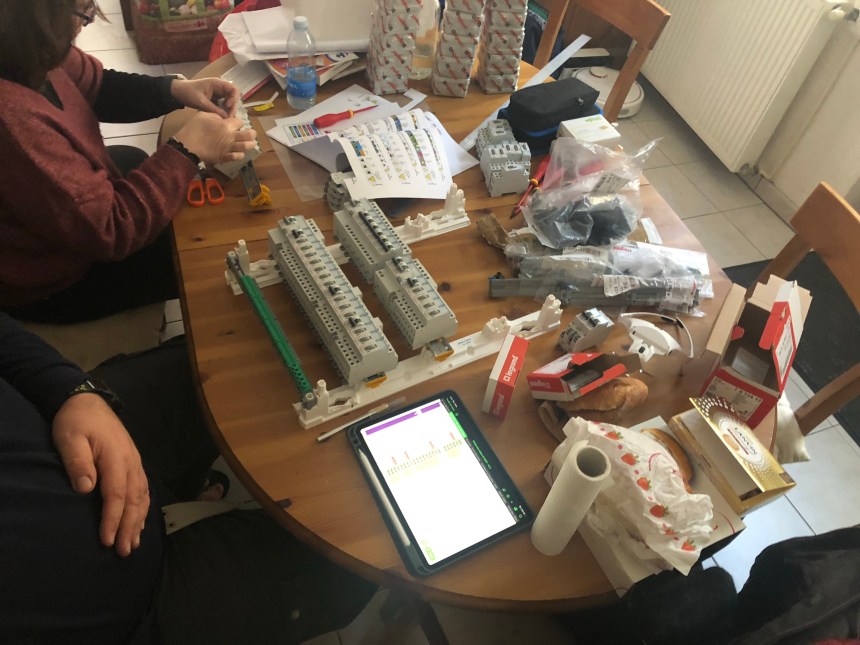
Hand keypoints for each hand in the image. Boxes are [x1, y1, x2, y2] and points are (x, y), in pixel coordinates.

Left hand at [52, 393, 149, 556]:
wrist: (89, 402)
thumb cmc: (76, 422)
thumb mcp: (69, 438)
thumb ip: (78, 462)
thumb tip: (86, 488)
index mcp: (116, 458)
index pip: (116, 495)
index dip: (112, 519)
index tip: (107, 540)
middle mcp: (131, 463)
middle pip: (134, 500)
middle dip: (129, 527)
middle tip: (124, 552)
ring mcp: (135, 463)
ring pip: (142, 496)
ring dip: (139, 521)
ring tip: (134, 543)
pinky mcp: (134, 463)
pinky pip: (144, 489)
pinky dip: (143, 508)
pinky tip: (141, 522)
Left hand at [170, 77, 239, 117]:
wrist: (178, 92)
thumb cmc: (188, 93)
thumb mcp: (201, 102)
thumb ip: (214, 109)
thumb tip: (226, 117)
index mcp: (217, 83)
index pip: (233, 89)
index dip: (234, 98)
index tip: (228, 107)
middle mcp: (220, 88)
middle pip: (233, 97)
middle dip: (232, 107)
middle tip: (228, 117)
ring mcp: (218, 93)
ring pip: (229, 102)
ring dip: (229, 110)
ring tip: (225, 119)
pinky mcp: (216, 99)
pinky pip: (223, 105)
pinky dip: (224, 111)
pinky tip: (221, 117)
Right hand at [172, 112, 257, 164]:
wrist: (188, 144)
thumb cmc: (194, 128)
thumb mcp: (205, 115)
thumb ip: (217, 116)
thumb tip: (223, 118)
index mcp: (226, 124)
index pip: (240, 121)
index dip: (239, 123)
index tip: (235, 125)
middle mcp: (231, 136)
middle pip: (250, 134)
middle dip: (251, 134)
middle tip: (249, 134)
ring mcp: (229, 147)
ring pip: (247, 146)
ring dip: (249, 145)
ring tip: (248, 144)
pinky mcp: (225, 157)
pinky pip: (238, 157)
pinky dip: (240, 155)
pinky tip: (238, 153)